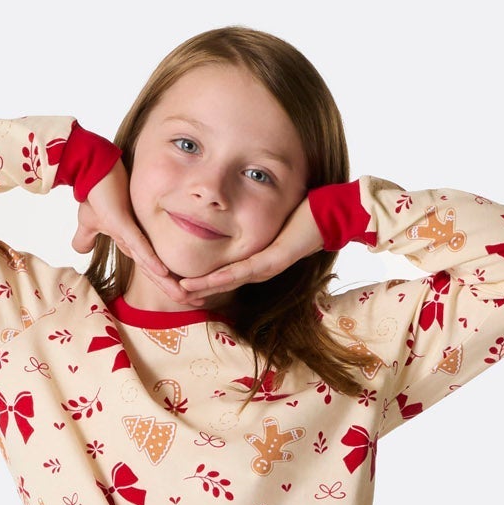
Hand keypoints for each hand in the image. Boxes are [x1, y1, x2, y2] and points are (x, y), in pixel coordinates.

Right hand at [73, 160, 190, 299]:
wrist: (90, 169)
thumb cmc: (94, 191)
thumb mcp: (88, 222)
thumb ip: (87, 238)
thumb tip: (79, 251)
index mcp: (132, 241)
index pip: (150, 268)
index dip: (164, 284)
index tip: (181, 297)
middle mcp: (137, 238)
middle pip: (157, 270)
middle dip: (173, 288)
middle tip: (193, 303)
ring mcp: (131, 231)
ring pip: (152, 263)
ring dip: (168, 282)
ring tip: (185, 297)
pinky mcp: (124, 223)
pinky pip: (140, 245)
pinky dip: (151, 260)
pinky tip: (164, 273)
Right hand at [177, 197, 325, 299]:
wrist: (328, 216)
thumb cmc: (302, 215)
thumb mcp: (270, 218)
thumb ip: (252, 219)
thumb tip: (236, 209)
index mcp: (257, 261)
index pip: (224, 275)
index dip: (203, 282)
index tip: (181, 284)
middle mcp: (260, 269)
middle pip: (222, 284)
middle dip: (198, 290)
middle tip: (174, 295)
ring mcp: (266, 268)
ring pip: (228, 281)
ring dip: (203, 288)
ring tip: (181, 292)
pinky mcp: (273, 261)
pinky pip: (242, 271)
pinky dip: (221, 278)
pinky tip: (204, 282)